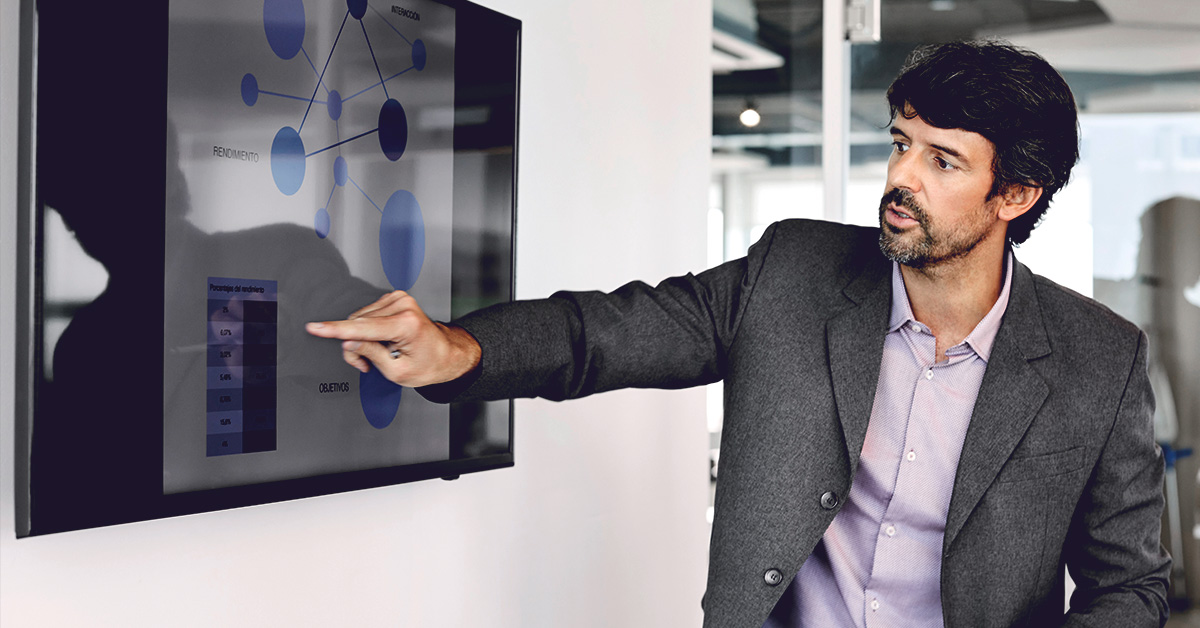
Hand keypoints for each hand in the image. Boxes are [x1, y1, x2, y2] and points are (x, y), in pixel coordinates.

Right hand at [305, 291, 480, 386]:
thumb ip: (370, 355)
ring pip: (359, 319)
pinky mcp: (395, 298)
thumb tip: (349, 341)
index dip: (335, 330)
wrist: (446, 354)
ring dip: (361, 338)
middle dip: (354, 346)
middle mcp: (403, 306)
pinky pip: (367, 314)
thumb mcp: (397, 371)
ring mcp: (399, 299)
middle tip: (364, 364)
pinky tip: (381, 340)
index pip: (363, 328)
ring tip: (378, 353)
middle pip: (357, 324)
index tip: (315, 328)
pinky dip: (367, 330)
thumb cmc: (428, 364)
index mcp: (407, 324)